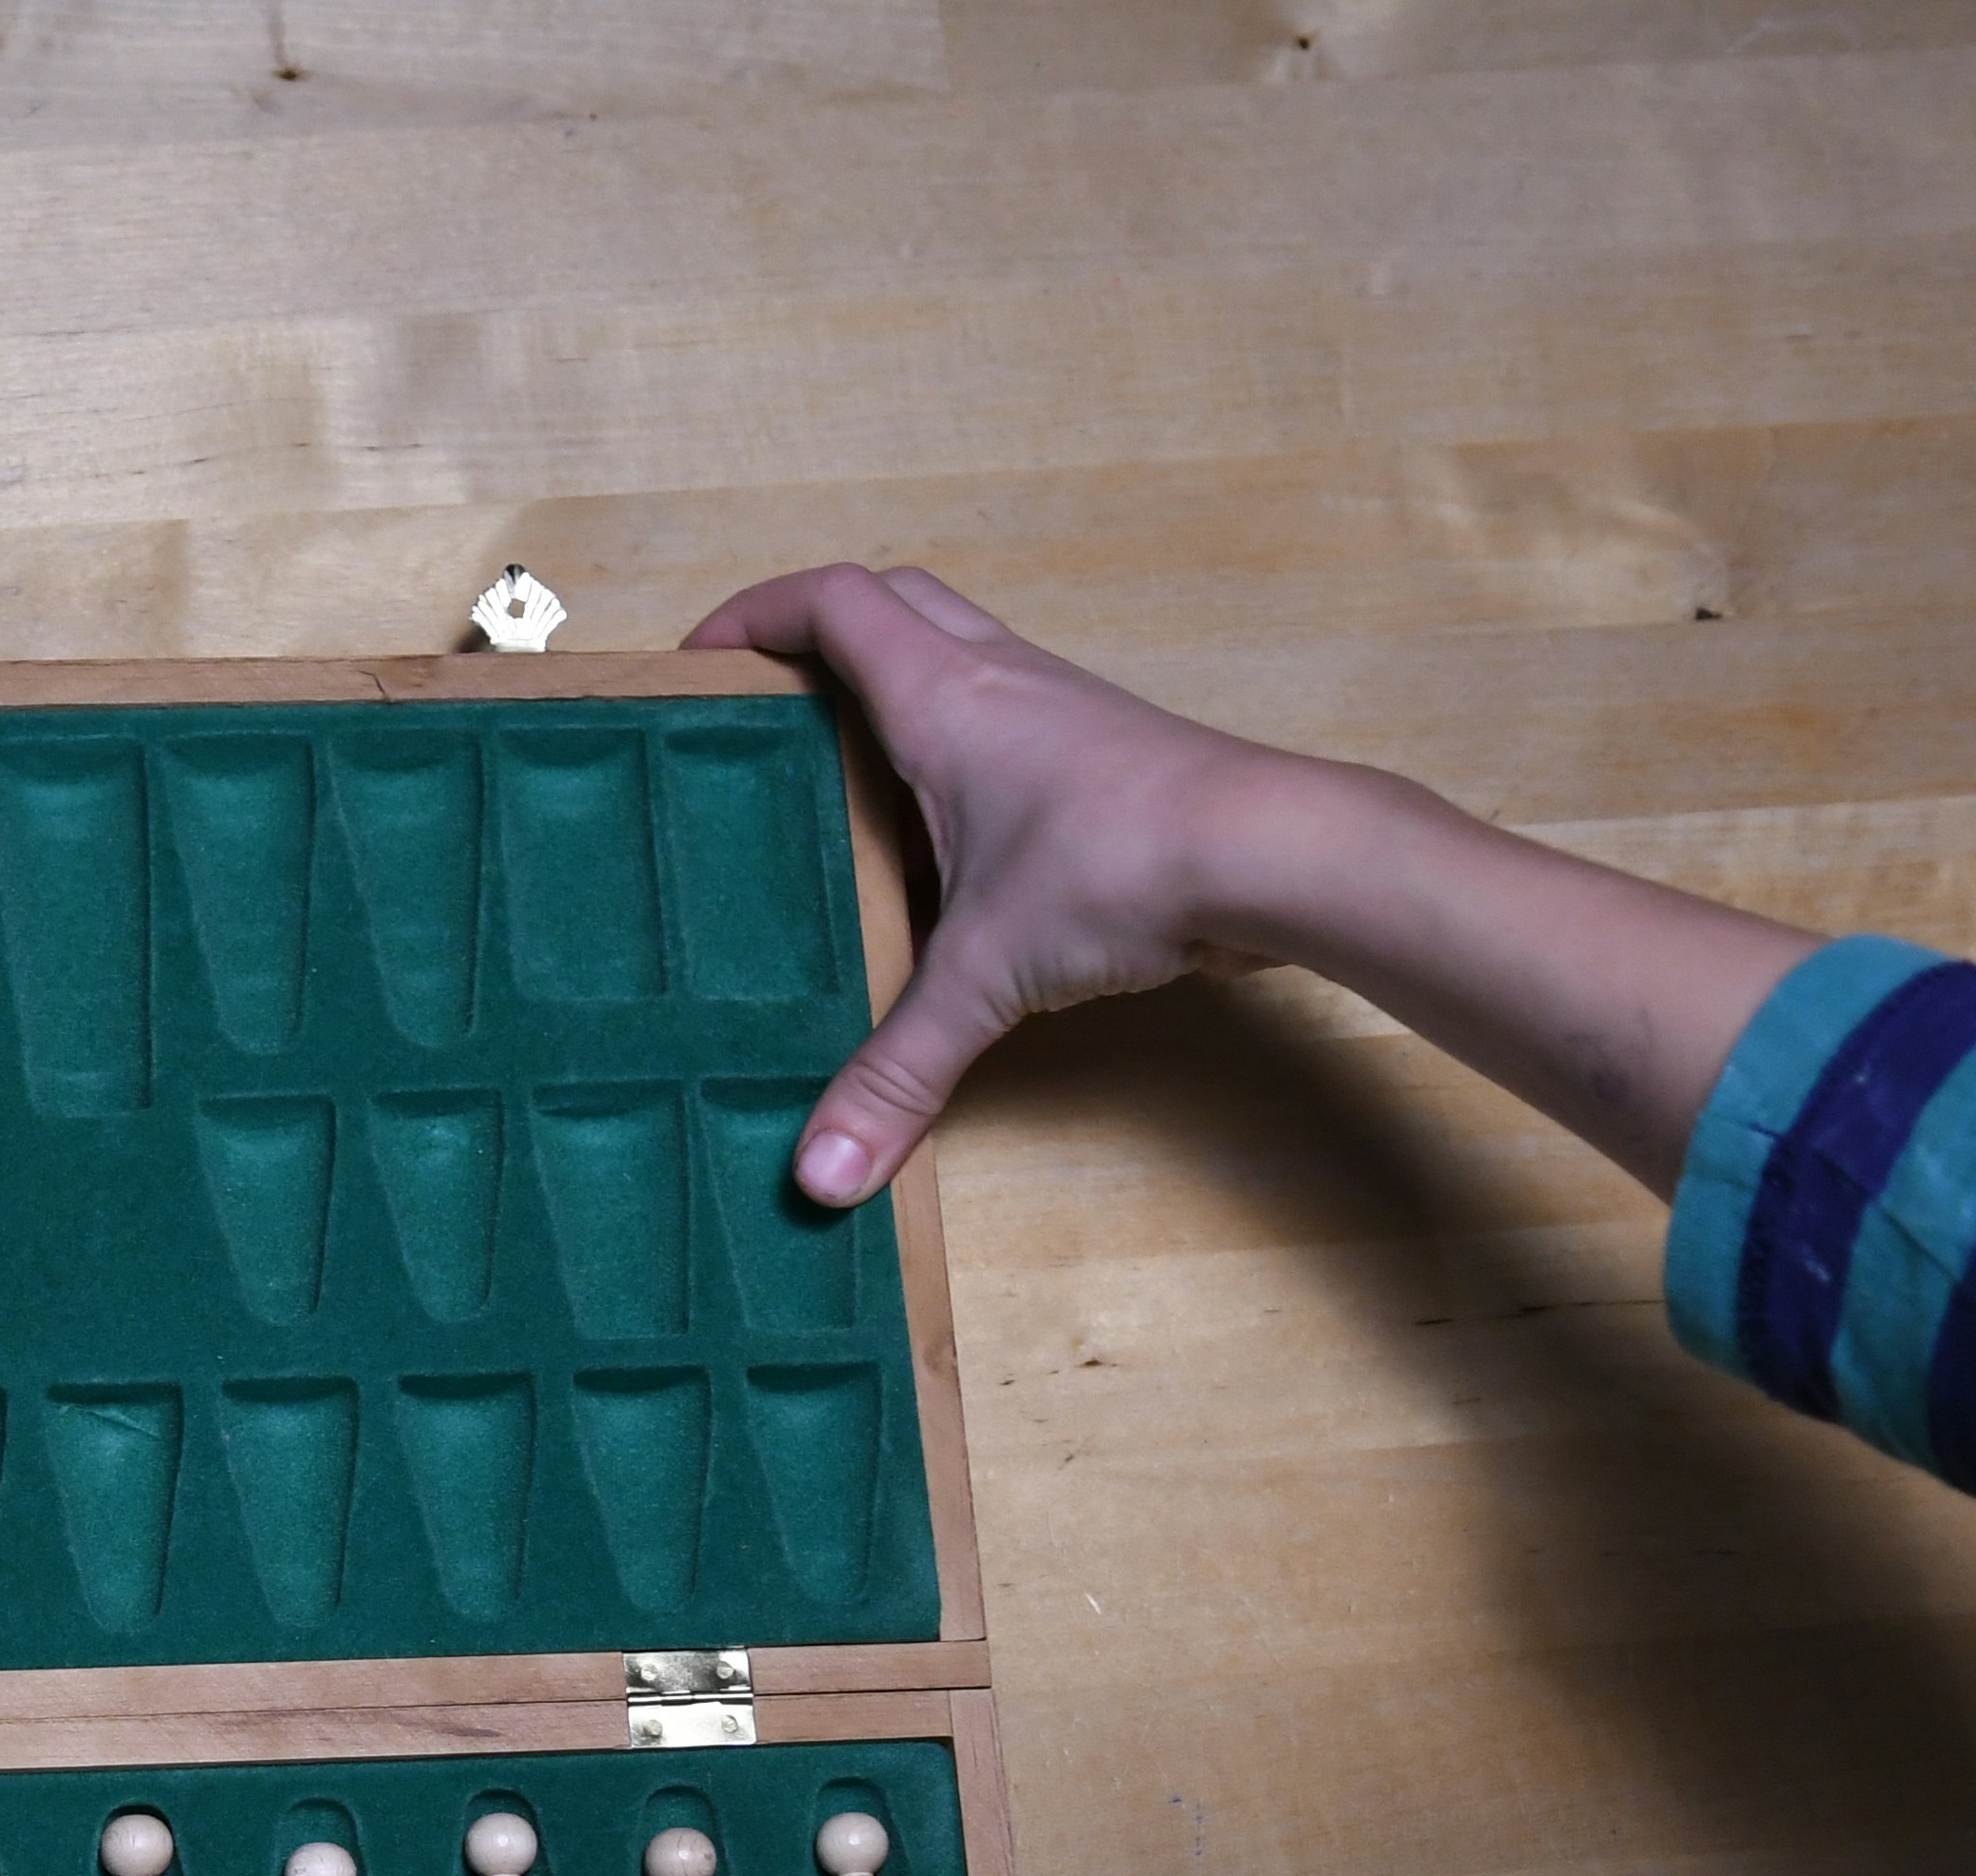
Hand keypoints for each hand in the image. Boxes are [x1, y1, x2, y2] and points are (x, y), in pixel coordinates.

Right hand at [687, 564, 1295, 1205]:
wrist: (1276, 852)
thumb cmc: (1126, 864)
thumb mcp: (984, 976)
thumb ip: (895, 1073)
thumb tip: (823, 1173)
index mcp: (940, 693)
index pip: (830, 602)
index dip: (755, 615)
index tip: (700, 666)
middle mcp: (999, 676)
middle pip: (892, 602)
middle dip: (819, 633)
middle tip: (769, 701)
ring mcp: (1060, 707)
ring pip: (957, 652)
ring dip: (895, 684)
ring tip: (841, 769)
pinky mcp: (1104, 753)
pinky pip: (1009, 714)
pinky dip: (957, 744)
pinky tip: (946, 833)